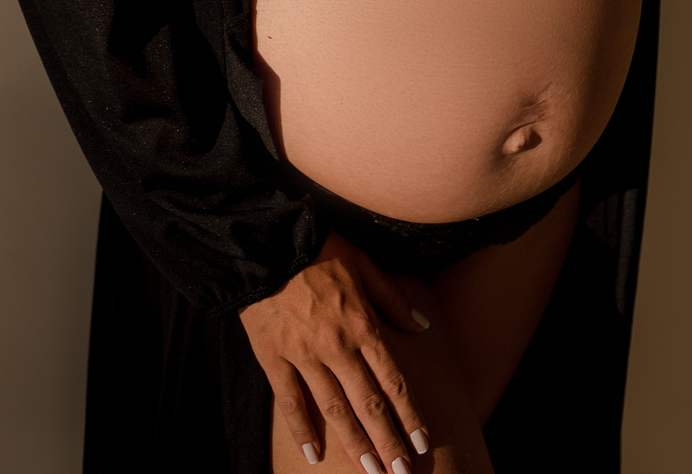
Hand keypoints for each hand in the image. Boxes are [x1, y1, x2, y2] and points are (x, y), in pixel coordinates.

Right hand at [239, 230, 430, 470]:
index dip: (409, 414)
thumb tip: (423, 326)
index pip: (392, 380)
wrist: (268, 240)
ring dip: (355, 443)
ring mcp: (304, 355)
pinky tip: (314, 455)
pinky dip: (302, 430)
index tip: (422, 442)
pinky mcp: (274, 357)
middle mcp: (337, 346)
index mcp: (361, 324)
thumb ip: (393, 299)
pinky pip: (290, 401)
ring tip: (371, 471)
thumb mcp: (363, 264)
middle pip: (368, 403)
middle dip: (387, 442)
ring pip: (334, 409)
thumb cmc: (320, 248)